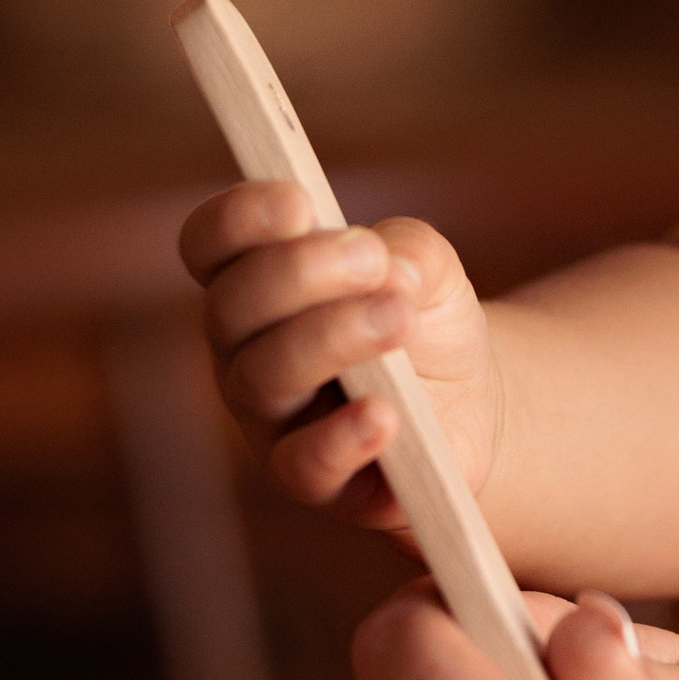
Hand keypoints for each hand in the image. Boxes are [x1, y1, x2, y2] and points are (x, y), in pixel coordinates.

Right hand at [181, 180, 496, 528]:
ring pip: (264, 377)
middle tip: (373, 258)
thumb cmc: (423, 319)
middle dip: (300, 272)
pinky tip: (386, 413)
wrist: (468, 403)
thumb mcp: (428, 267)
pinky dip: (343, 436)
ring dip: (331, 337)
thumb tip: (389, 267)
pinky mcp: (311, 479)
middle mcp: (243, 350)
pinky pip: (304, 464)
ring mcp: (269, 419)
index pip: (210, 245)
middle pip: (232, 307)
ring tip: (399, 317)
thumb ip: (407, 250)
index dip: (239, 219)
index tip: (301, 201)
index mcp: (253, 282)